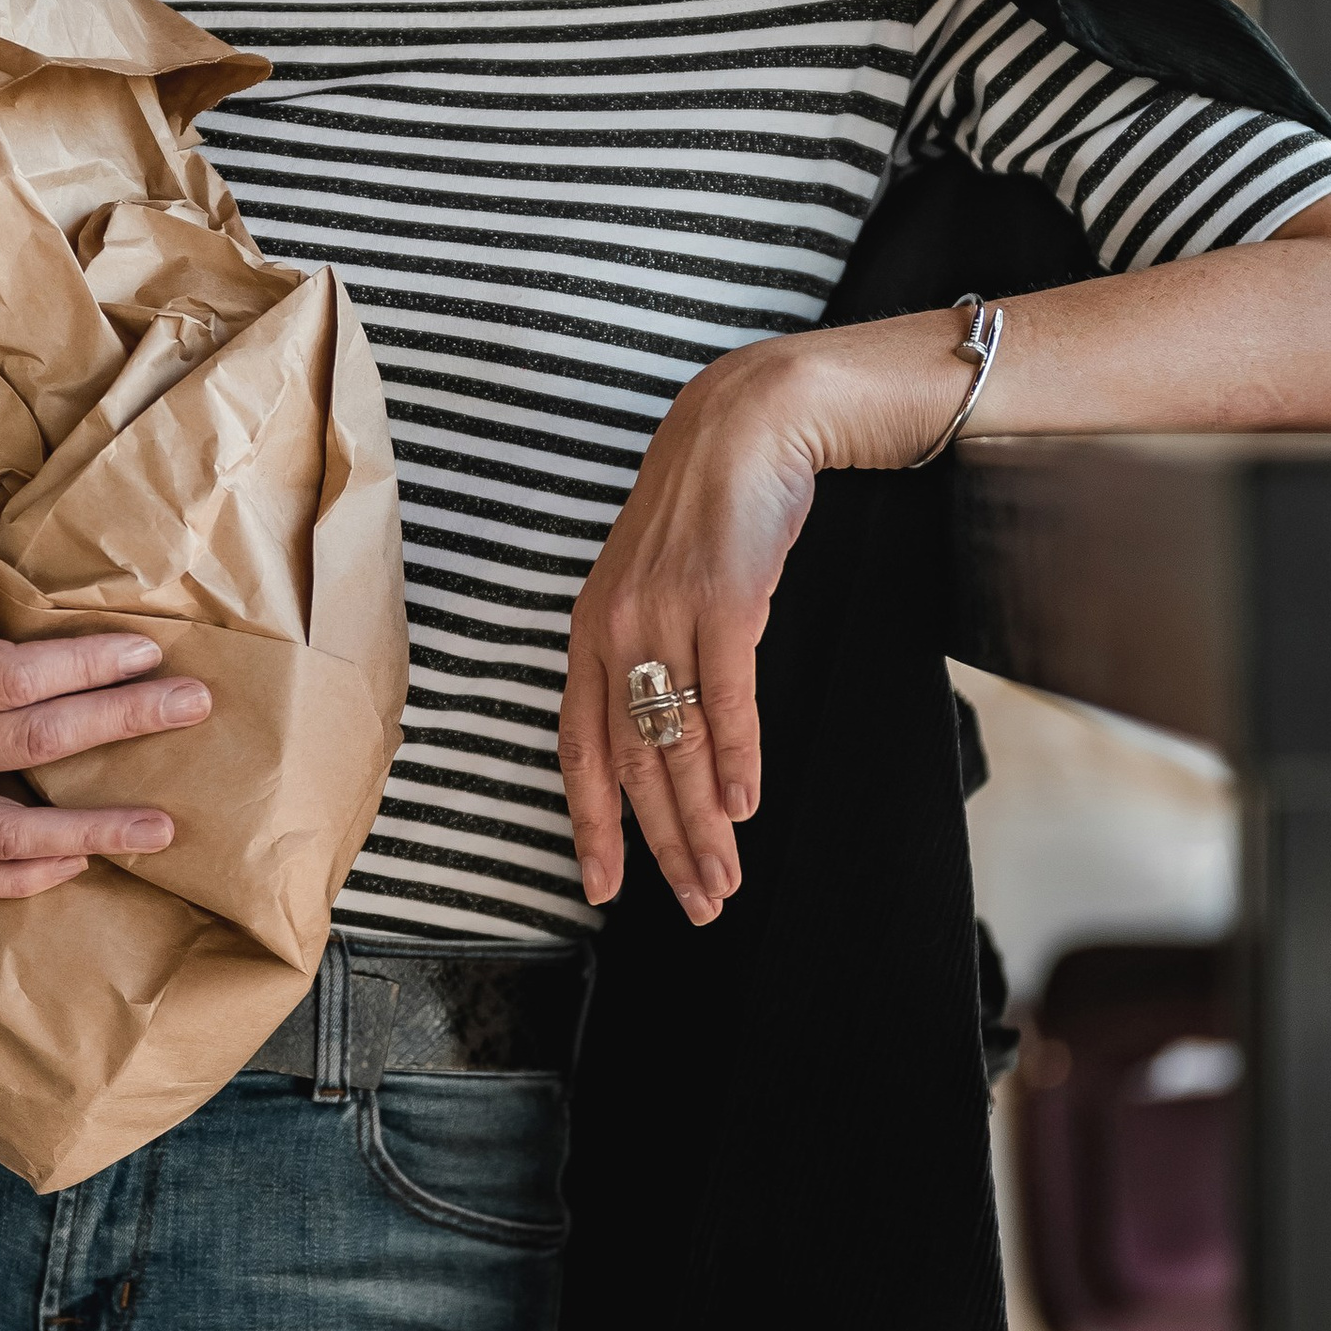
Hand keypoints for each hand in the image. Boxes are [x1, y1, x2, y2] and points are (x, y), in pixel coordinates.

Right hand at [0, 559, 211, 898]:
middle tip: (192, 707)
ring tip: (164, 828)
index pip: (11, 680)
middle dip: (121, 722)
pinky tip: (75, 867)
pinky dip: (23, 881)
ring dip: (95, 830)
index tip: (145, 652)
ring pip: (14, 833)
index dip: (83, 665)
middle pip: (35, 744)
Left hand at [560, 349, 822, 925]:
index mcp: (591, 632)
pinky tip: (745, 807)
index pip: (581, 749)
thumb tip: (675, 731)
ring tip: (723, 882)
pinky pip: (725, 697)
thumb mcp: (660, 584)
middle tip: (695, 907)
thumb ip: (654, 653)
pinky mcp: (725, 601)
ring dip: (702, 825)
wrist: (749, 423)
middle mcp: (616, 630)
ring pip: (677, 745)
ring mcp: (667, 615)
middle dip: (663, 846)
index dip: (590, 823)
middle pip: (632, 764)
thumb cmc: (710, 508)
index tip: (601, 887)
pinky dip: (736, 757)